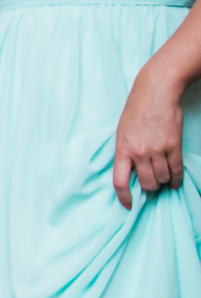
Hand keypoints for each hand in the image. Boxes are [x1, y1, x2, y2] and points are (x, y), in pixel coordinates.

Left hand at [113, 66, 185, 208]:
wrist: (156, 92)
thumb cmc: (136, 110)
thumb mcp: (121, 132)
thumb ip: (125, 151)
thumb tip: (129, 171)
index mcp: (122, 149)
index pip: (119, 181)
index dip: (124, 197)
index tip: (128, 205)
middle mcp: (139, 152)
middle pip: (146, 183)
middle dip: (149, 188)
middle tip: (151, 186)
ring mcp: (158, 150)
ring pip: (162, 178)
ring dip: (163, 182)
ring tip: (163, 180)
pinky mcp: (174, 145)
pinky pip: (176, 170)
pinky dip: (177, 179)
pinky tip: (176, 182)